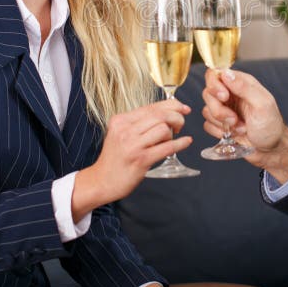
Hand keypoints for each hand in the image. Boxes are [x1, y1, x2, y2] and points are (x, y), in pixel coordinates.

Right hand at [72, 99, 192, 220]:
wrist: (101, 181)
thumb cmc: (114, 158)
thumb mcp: (120, 133)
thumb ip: (138, 123)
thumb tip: (166, 112)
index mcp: (121, 120)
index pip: (151, 106)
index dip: (172, 105)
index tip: (183, 108)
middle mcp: (125, 130)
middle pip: (160, 115)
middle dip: (176, 117)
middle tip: (179, 125)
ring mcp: (133, 145)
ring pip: (163, 128)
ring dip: (173, 133)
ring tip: (170, 139)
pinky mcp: (141, 160)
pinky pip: (167, 147)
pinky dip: (180, 143)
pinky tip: (186, 141)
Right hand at [201, 69, 287, 181]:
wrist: (272, 151)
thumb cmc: (271, 126)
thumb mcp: (262, 104)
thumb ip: (244, 87)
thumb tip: (226, 73)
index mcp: (241, 84)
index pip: (216, 74)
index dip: (215, 85)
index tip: (224, 97)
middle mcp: (231, 94)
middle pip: (208, 93)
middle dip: (219, 109)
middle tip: (234, 119)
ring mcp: (225, 109)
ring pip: (207, 110)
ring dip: (222, 123)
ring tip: (241, 128)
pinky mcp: (221, 124)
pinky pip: (207, 124)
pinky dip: (219, 132)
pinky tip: (234, 134)